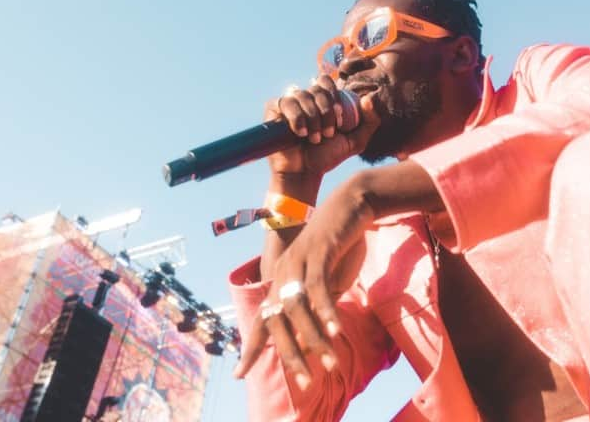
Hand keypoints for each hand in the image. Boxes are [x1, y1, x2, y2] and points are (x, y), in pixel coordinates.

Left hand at [234, 177, 373, 387]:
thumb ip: (316, 309)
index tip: (239, 374)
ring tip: (329, 362)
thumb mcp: (327, 283)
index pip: (261, 320)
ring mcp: (298, 263)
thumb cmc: (339, 246)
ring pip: (298, 309)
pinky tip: (336, 332)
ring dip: (314, 338)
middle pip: (277, 320)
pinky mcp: (318, 254)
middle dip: (289, 354)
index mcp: (281, 281)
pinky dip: (327, 311)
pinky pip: (319, 289)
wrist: (350, 207)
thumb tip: (310, 342)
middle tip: (302, 381)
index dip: (250, 347)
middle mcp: (283, 273)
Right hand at [265, 75, 379, 177]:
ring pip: (302, 95)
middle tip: (328, 134)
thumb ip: (370, 121)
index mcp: (322, 100)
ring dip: (312, 119)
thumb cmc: (328, 157)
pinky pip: (285, 102)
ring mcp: (289, 103)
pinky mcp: (274, 110)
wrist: (305, 173)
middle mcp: (305, 98)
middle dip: (326, 112)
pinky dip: (296, 118)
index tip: (338, 119)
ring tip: (314, 138)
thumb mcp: (356, 141)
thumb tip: (369, 98)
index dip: (334, 97)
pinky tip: (299, 133)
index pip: (326, 82)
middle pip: (317, 88)